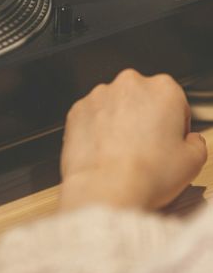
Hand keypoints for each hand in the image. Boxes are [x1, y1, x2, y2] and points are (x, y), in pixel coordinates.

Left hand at [59, 69, 207, 210]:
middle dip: (144, 118)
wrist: (106, 187)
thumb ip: (196, 142)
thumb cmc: (148, 173)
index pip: (175, 100)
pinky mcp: (76, 109)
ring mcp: (99, 95)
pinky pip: (91, 116)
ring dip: (119, 122)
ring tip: (123, 152)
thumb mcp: (193, 161)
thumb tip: (191, 141)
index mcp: (163, 89)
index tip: (170, 139)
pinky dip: (96, 129)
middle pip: (142, 99)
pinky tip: (105, 151)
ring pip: (114, 106)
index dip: (174, 123)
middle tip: (146, 147)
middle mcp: (129, 84)